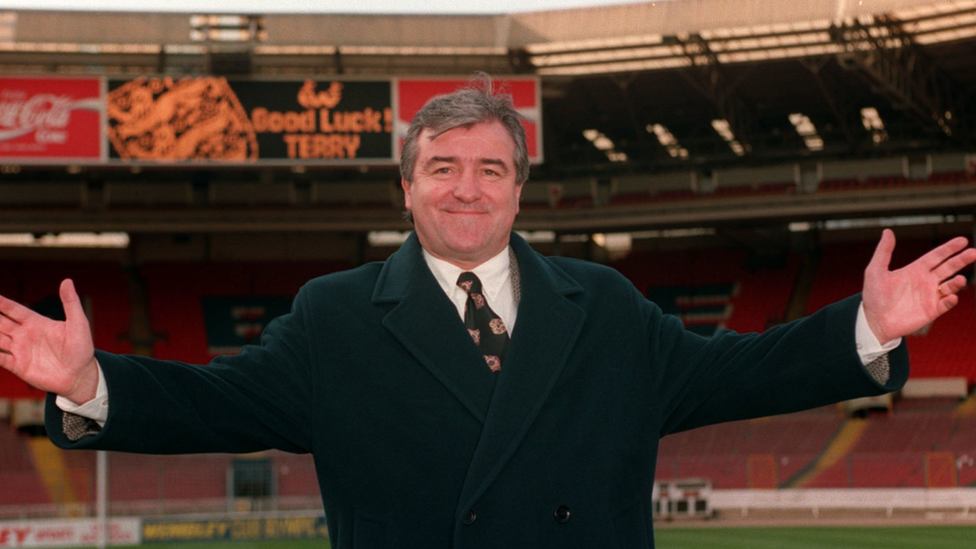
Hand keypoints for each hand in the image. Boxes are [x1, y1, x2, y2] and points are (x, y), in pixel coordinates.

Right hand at [0, 279, 98, 403]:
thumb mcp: (78, 323)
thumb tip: (67, 281)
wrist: (80, 376)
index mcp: (36, 323)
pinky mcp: (18, 366)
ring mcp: (20, 350)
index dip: (1, 302)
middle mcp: (24, 335)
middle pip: (0, 322)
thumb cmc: (82, 348)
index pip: (13, 309)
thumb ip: (71, 303)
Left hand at [863, 229, 975, 343]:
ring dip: (957, 282)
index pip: (936, 256)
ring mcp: (930, 296)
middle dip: (961, 260)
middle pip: (948, 267)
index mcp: (915, 270)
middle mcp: (926, 281)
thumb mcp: (875, 271)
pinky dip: (950, 300)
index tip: (963, 240)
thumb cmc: (874, 296)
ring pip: (950, 285)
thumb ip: (883, 251)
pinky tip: (951, 296)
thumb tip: (887, 231)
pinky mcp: (931, 311)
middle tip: (974, 252)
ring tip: (959, 279)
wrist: (873, 321)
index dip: (949, 248)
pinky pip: (945, 304)